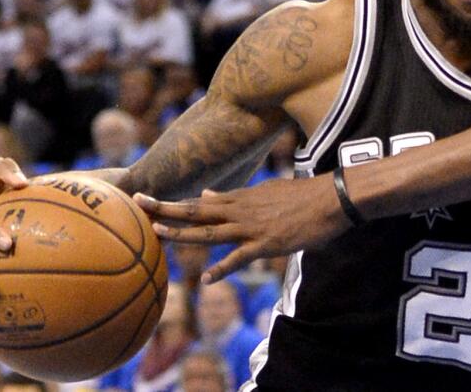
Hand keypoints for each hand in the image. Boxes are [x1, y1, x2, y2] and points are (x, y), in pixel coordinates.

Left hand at [134, 175, 350, 283]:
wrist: (332, 199)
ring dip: (183, 231)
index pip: (199, 201)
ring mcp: (252, 227)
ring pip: (211, 230)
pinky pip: (240, 257)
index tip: (146, 199)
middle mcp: (240, 210)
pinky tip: (207, 279)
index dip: (172, 201)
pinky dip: (223, 268)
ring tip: (157, 232)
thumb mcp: (265, 191)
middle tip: (138, 202)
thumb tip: (207, 194)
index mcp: (240, 199)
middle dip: (166, 207)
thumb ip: (235, 196)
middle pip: (196, 209)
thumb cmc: (302, 196)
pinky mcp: (267, 243)